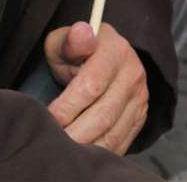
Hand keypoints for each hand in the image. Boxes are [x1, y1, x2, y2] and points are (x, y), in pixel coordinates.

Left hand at [43, 21, 148, 152]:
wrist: (104, 57)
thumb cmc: (76, 52)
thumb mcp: (65, 40)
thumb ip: (69, 40)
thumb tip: (80, 32)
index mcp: (116, 51)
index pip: (91, 86)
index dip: (66, 107)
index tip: (46, 117)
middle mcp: (133, 75)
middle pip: (103, 115)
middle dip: (73, 134)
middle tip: (51, 142)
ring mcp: (139, 98)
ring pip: (112, 134)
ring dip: (85, 147)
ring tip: (63, 150)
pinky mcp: (139, 117)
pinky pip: (120, 143)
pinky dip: (98, 153)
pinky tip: (80, 152)